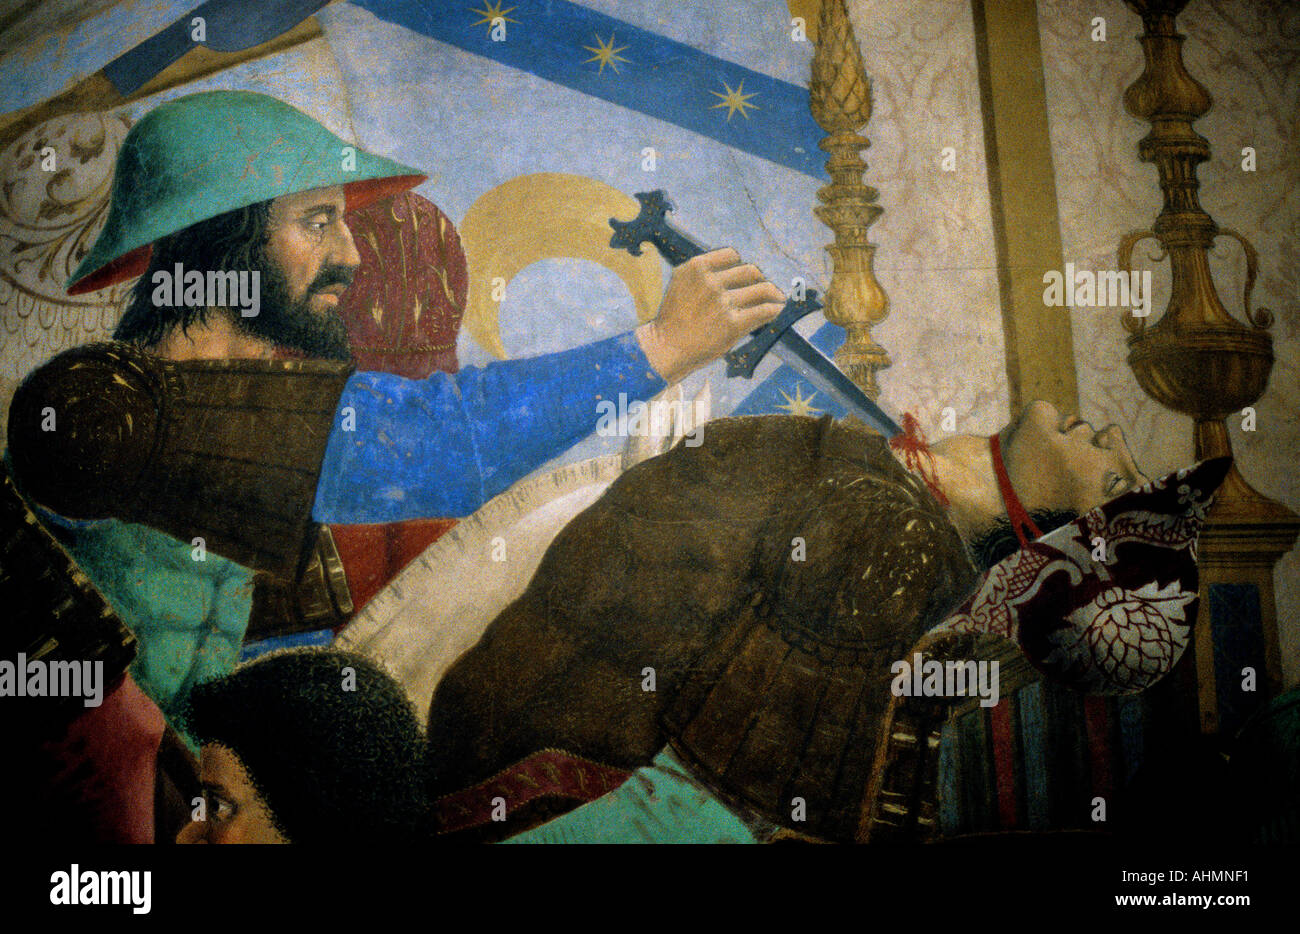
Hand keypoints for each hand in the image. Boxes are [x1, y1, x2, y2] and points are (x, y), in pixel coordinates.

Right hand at [635, 248, 784, 383]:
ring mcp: (722, 302)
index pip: (731, 255)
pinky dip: (774, 309)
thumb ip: (702, 274)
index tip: (745, 275)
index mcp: (696, 267)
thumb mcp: (680, 284)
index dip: (740, 265)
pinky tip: (777, 310)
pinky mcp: (733, 324)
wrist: (665, 348)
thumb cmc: (672, 319)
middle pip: (750, 271)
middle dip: (759, 279)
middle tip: (764, 287)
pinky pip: (764, 311)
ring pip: (761, 290)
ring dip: (773, 294)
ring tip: (778, 299)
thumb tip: (733, 271)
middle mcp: (710, 281)